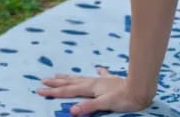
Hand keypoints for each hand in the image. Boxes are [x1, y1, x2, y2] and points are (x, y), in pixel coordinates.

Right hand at [36, 67, 150, 115]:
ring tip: (59, 75)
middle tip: (43, 81)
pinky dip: (97, 73)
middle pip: (70, 83)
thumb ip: (88, 106)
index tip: (39, 90)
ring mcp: (101, 81)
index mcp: (90, 88)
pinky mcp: (111, 81)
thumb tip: (71, 111)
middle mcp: (93, 82)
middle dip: (56, 83)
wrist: (140, 89)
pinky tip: (98, 69)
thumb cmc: (123, 99)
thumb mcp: (104, 104)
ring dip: (69, 78)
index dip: (53, 92)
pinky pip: (100, 76)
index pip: (67, 91)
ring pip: (81, 78)